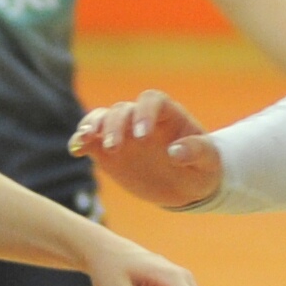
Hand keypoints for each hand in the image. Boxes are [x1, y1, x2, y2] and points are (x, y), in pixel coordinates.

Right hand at [70, 90, 221, 208]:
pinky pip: (91, 140)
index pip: (152, 100)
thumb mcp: (209, 161)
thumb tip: (175, 152)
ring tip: (85, 140)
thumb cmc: (202, 167)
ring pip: (102, 118)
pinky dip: (80, 142)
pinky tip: (76, 150)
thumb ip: (197, 151)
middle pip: (122, 110)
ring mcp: (123, 133)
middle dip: (115, 126)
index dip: (144, 113)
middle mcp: (142, 119)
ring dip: (91, 126)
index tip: (142, 136)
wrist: (187, 185)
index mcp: (169, 115)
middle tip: (115, 148)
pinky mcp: (108, 151)